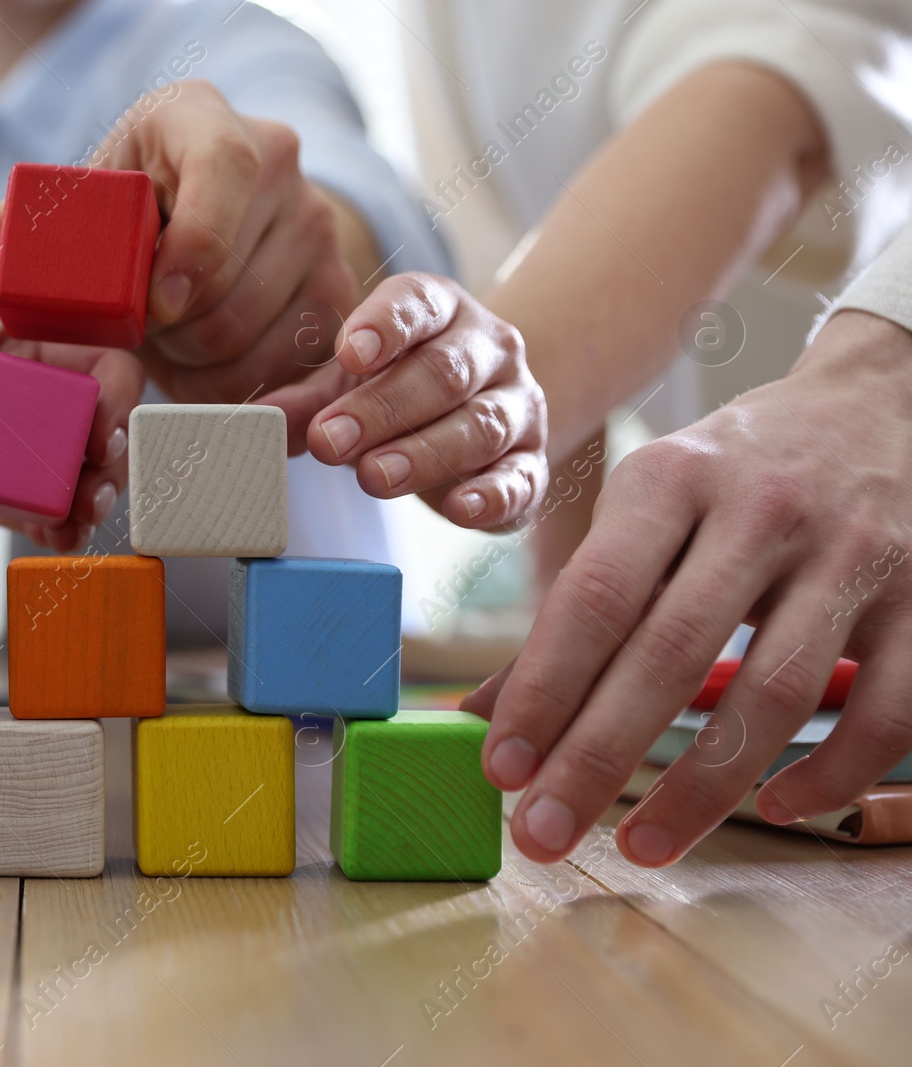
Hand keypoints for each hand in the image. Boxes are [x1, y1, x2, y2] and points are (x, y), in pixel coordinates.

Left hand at [0, 80, 360, 403]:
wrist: (203, 223)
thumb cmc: (127, 212)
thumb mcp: (79, 205)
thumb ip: (27, 228)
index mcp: (203, 119)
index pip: (225, 171)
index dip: (193, 248)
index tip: (155, 305)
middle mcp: (279, 162)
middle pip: (233, 280)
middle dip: (172, 330)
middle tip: (141, 330)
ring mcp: (319, 228)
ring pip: (256, 335)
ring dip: (196, 364)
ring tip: (170, 343)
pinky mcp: (338, 292)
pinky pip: (292, 369)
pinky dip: (238, 393)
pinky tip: (205, 379)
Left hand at [0, 239, 140, 552]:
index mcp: (17, 340)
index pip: (94, 361)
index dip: (113, 395)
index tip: (102, 432)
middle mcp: (23, 395)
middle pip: (92, 430)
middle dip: (106, 465)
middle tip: (94, 495)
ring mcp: (0, 446)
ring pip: (65, 477)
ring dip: (81, 504)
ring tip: (74, 527)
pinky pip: (20, 511)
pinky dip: (44, 528)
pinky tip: (52, 541)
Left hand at [263, 272, 547, 527]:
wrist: (476, 409)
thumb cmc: (397, 387)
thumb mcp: (347, 384)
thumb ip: (308, 402)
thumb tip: (260, 422)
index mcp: (439, 310)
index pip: (418, 303)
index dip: (387, 326)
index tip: (350, 353)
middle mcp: (488, 348)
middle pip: (443, 372)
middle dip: (385, 408)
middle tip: (333, 440)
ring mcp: (517, 404)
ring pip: (481, 425)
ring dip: (425, 453)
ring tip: (374, 477)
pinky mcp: (532, 462)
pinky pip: (522, 477)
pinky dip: (493, 495)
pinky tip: (460, 509)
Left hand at [464, 309, 911, 865]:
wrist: (883, 401)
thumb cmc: (736, 471)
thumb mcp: (648, 502)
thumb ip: (577, 606)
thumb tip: (486, 712)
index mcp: (671, 479)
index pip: (595, 597)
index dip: (544, 689)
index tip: (501, 769)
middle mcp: (761, 510)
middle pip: (670, 654)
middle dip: (597, 757)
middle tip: (544, 836)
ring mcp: (856, 553)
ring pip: (776, 694)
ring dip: (703, 788)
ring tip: (642, 846)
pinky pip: (886, 711)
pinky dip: (830, 773)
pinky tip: (773, 806)